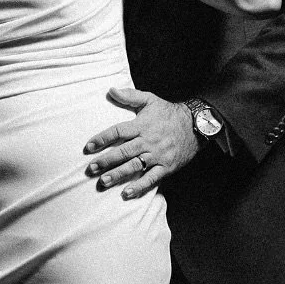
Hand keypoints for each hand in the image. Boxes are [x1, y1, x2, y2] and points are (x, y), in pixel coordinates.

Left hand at [84, 87, 199, 198]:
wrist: (196, 125)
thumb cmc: (169, 113)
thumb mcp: (150, 100)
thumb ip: (130, 95)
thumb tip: (111, 90)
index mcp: (142, 125)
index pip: (118, 132)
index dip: (102, 139)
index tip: (88, 147)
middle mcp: (148, 141)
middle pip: (124, 152)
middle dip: (106, 161)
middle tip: (91, 169)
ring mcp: (157, 155)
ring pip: (135, 166)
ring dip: (118, 174)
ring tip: (103, 181)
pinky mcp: (166, 167)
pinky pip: (151, 178)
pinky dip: (139, 186)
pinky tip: (126, 193)